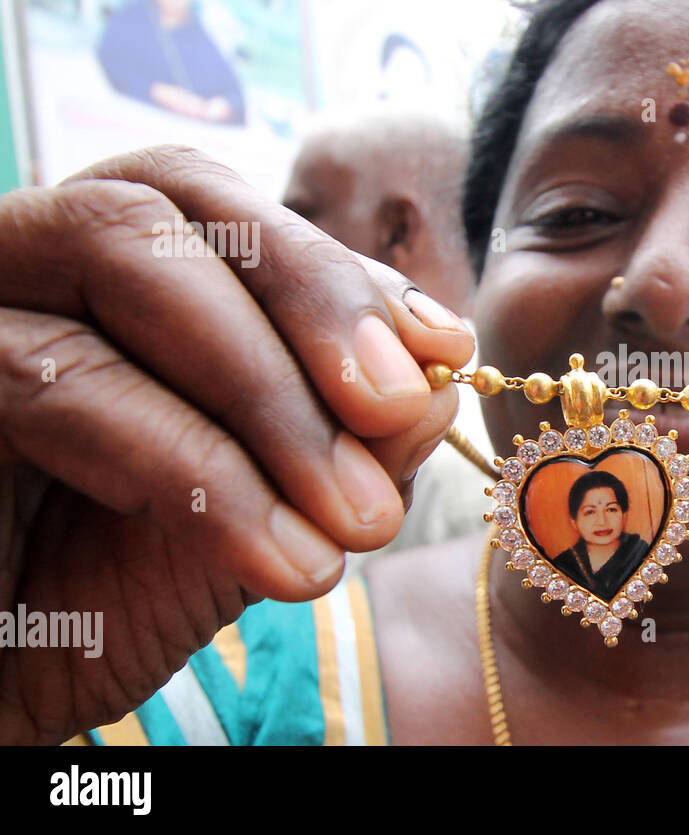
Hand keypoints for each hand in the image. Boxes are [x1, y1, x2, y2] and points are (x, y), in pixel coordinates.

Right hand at [0, 146, 473, 743]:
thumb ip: (344, 439)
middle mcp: (26, 266)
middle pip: (170, 204)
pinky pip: (55, 375)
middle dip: (310, 305)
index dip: (338, 272)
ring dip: (268, 396)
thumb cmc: (111, 591)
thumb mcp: (259, 509)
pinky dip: (195, 470)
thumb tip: (435, 378)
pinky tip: (284, 561)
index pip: (222, 213)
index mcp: (106, 278)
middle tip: (397, 410)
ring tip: (355, 521)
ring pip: (121, 257)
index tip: (442, 350)